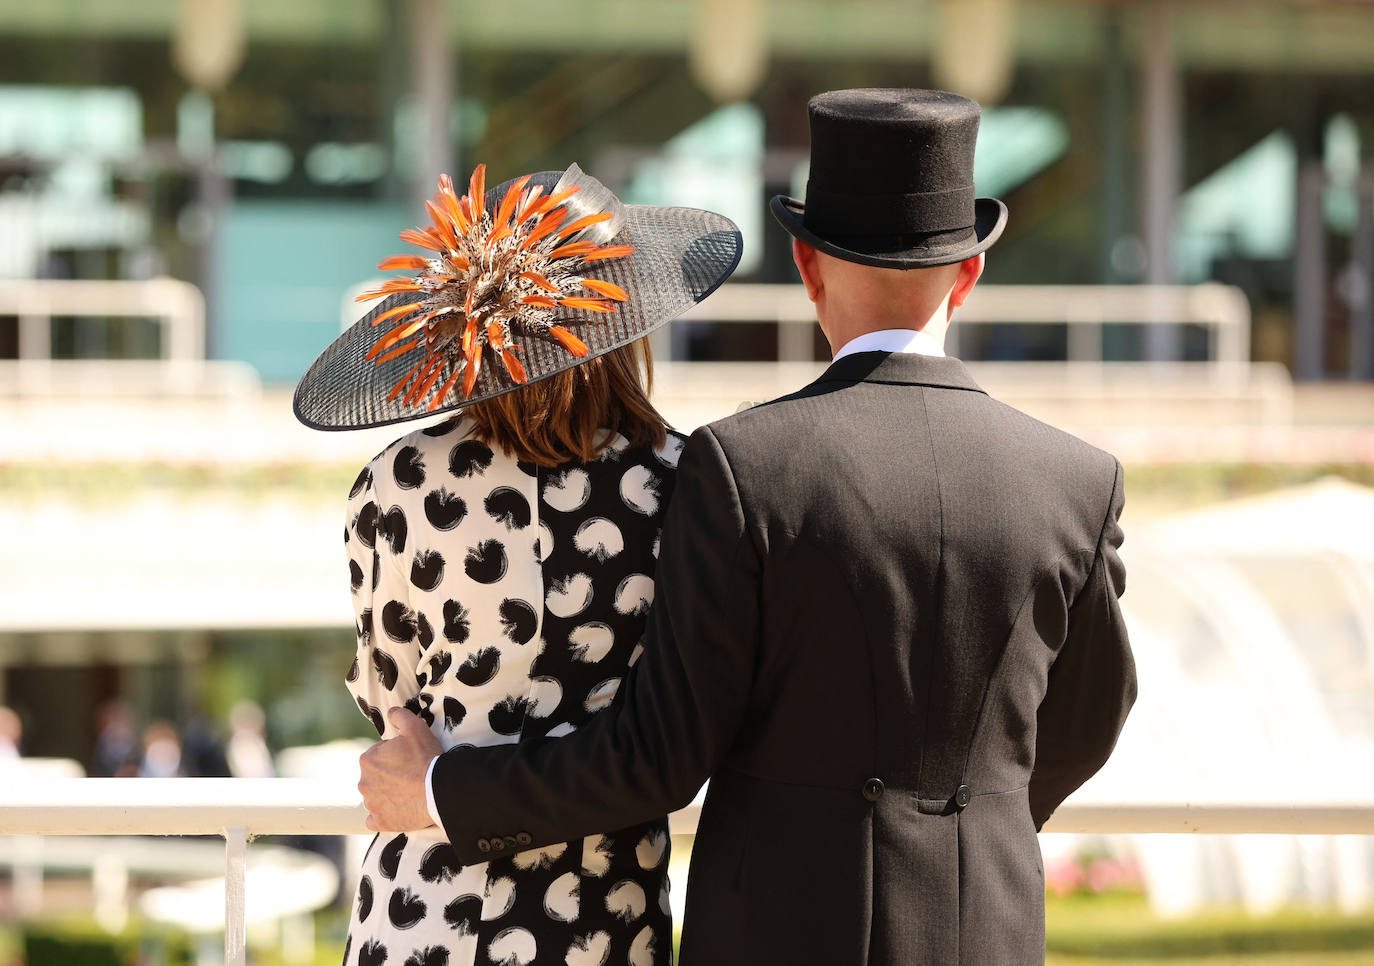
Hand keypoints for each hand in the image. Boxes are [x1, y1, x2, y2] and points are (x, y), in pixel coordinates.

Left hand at [358, 707, 442, 831]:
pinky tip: (397, 811)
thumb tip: (391, 712)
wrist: (438, 790)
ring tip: (409, 793)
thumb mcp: (416, 728)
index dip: (395, 756)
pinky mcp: (380, 822)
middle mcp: (364, 782)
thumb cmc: (427, 758)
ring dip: (387, 795)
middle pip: (376, 777)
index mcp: (367, 759)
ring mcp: (371, 804)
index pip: (378, 756)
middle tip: (411, 776)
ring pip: (376, 797)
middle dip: (390, 776)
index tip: (409, 759)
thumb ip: (400, 716)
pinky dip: (383, 816)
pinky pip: (375, 820)